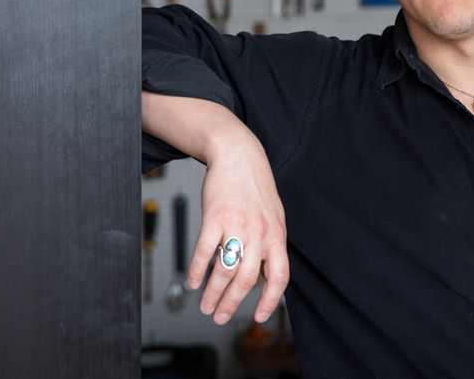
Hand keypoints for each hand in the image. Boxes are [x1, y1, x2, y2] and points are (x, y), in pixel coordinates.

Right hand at [189, 134, 288, 324]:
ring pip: (225, 270)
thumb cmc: (255, 189)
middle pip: (247, 279)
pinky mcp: (215, 217)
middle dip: (232, 303)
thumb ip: (270, 246)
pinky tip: (193, 281)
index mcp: (276, 235)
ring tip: (205, 306)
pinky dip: (198, 270)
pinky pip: (205, 250)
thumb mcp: (273, 217)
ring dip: (213, 293)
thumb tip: (263, 276)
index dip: (270, 300)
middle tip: (220, 317)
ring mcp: (237, 225)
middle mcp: (259, 233)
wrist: (239, 156)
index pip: (279, 276)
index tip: (258, 316)